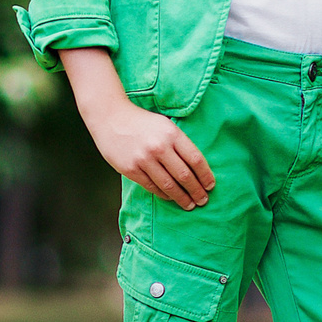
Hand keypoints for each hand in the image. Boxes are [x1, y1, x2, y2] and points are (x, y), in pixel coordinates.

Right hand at [83, 92, 214, 208]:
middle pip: (184, 175)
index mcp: (172, 134)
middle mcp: (159, 147)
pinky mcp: (130, 169)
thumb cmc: (142, 122)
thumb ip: (180, 144)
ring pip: (168, 185)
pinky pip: (151, 186)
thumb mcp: (166, 126)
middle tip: (203, 200)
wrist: (110, 117)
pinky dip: (163, 194)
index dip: (205, 176)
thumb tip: (197, 168)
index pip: (196, 160)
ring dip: (181, 198)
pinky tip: (171, 197)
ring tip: (189, 204)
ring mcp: (143, 159)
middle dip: (196, 191)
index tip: (211, 186)